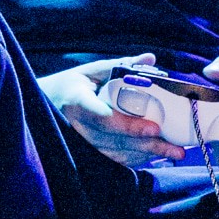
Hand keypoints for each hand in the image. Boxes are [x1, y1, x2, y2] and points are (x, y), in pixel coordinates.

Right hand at [41, 54, 179, 168]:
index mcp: (75, 101)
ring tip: (174, 153)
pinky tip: (158, 157)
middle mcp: (77, 126)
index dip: (124, 123)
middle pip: (114, 138)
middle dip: (145, 143)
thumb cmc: (71, 85)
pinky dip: (138, 160)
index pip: (99, 114)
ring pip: (116, 153)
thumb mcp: (90, 71)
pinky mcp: (89, 154)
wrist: (44, 108)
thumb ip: (121, 65)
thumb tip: (151, 59)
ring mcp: (82, 143)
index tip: (150, 126)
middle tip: (173, 144)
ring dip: (146, 155)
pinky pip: (115, 160)